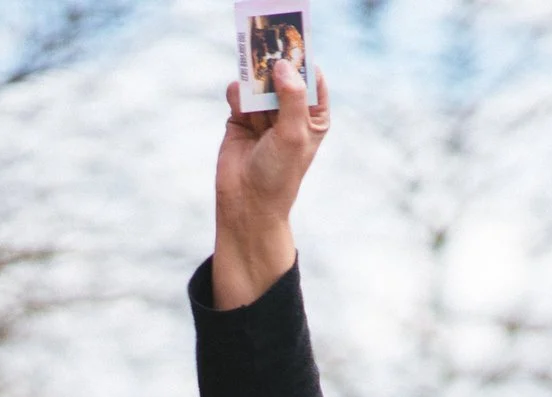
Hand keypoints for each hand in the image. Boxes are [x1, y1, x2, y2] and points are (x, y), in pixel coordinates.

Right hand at [213, 58, 330, 309]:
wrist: (247, 203)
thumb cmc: (279, 173)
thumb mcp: (292, 135)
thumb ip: (291, 98)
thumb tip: (282, 64)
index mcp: (314, 117)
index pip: (312, 78)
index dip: (303, 58)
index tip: (292, 38)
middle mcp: (291, 112)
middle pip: (283, 74)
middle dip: (273, 62)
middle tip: (264, 45)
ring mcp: (265, 114)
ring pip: (259, 81)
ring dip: (253, 77)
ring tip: (249, 69)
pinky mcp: (240, 118)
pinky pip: (239, 94)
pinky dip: (237, 94)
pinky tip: (238, 103)